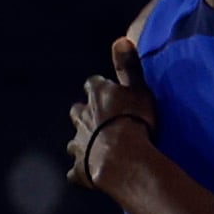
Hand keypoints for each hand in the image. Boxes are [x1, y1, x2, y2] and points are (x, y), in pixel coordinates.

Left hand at [67, 39, 157, 190]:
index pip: (94, 84)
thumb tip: (121, 38)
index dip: (103, 88)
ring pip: (75, 141)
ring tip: (97, 148)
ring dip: (83, 142)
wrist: (124, 158)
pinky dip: (81, 172)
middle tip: (102, 119)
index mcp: (97, 96)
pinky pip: (76, 171)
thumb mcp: (139, 89)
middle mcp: (82, 117)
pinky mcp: (80, 168)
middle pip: (78, 110)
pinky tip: (89, 175)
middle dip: (86, 113)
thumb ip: (129, 66)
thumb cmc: (135, 121)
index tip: (113, 92)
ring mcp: (79, 143)